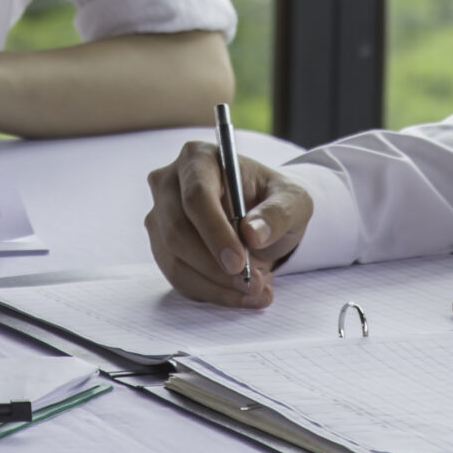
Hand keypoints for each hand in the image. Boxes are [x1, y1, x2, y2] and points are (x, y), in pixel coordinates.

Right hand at [144, 141, 311, 307]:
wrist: (262, 218)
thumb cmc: (274, 200)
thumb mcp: (292, 200)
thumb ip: (278, 213)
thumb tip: (253, 233)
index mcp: (199, 158)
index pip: (196, 196)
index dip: (215, 232)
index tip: (239, 263)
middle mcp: (169, 183)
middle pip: (177, 231)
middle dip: (215, 266)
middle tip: (252, 285)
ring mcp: (160, 216)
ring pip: (175, 260)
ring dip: (215, 285)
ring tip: (254, 292)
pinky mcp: (161, 246)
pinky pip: (178, 277)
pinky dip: (210, 292)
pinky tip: (238, 295)